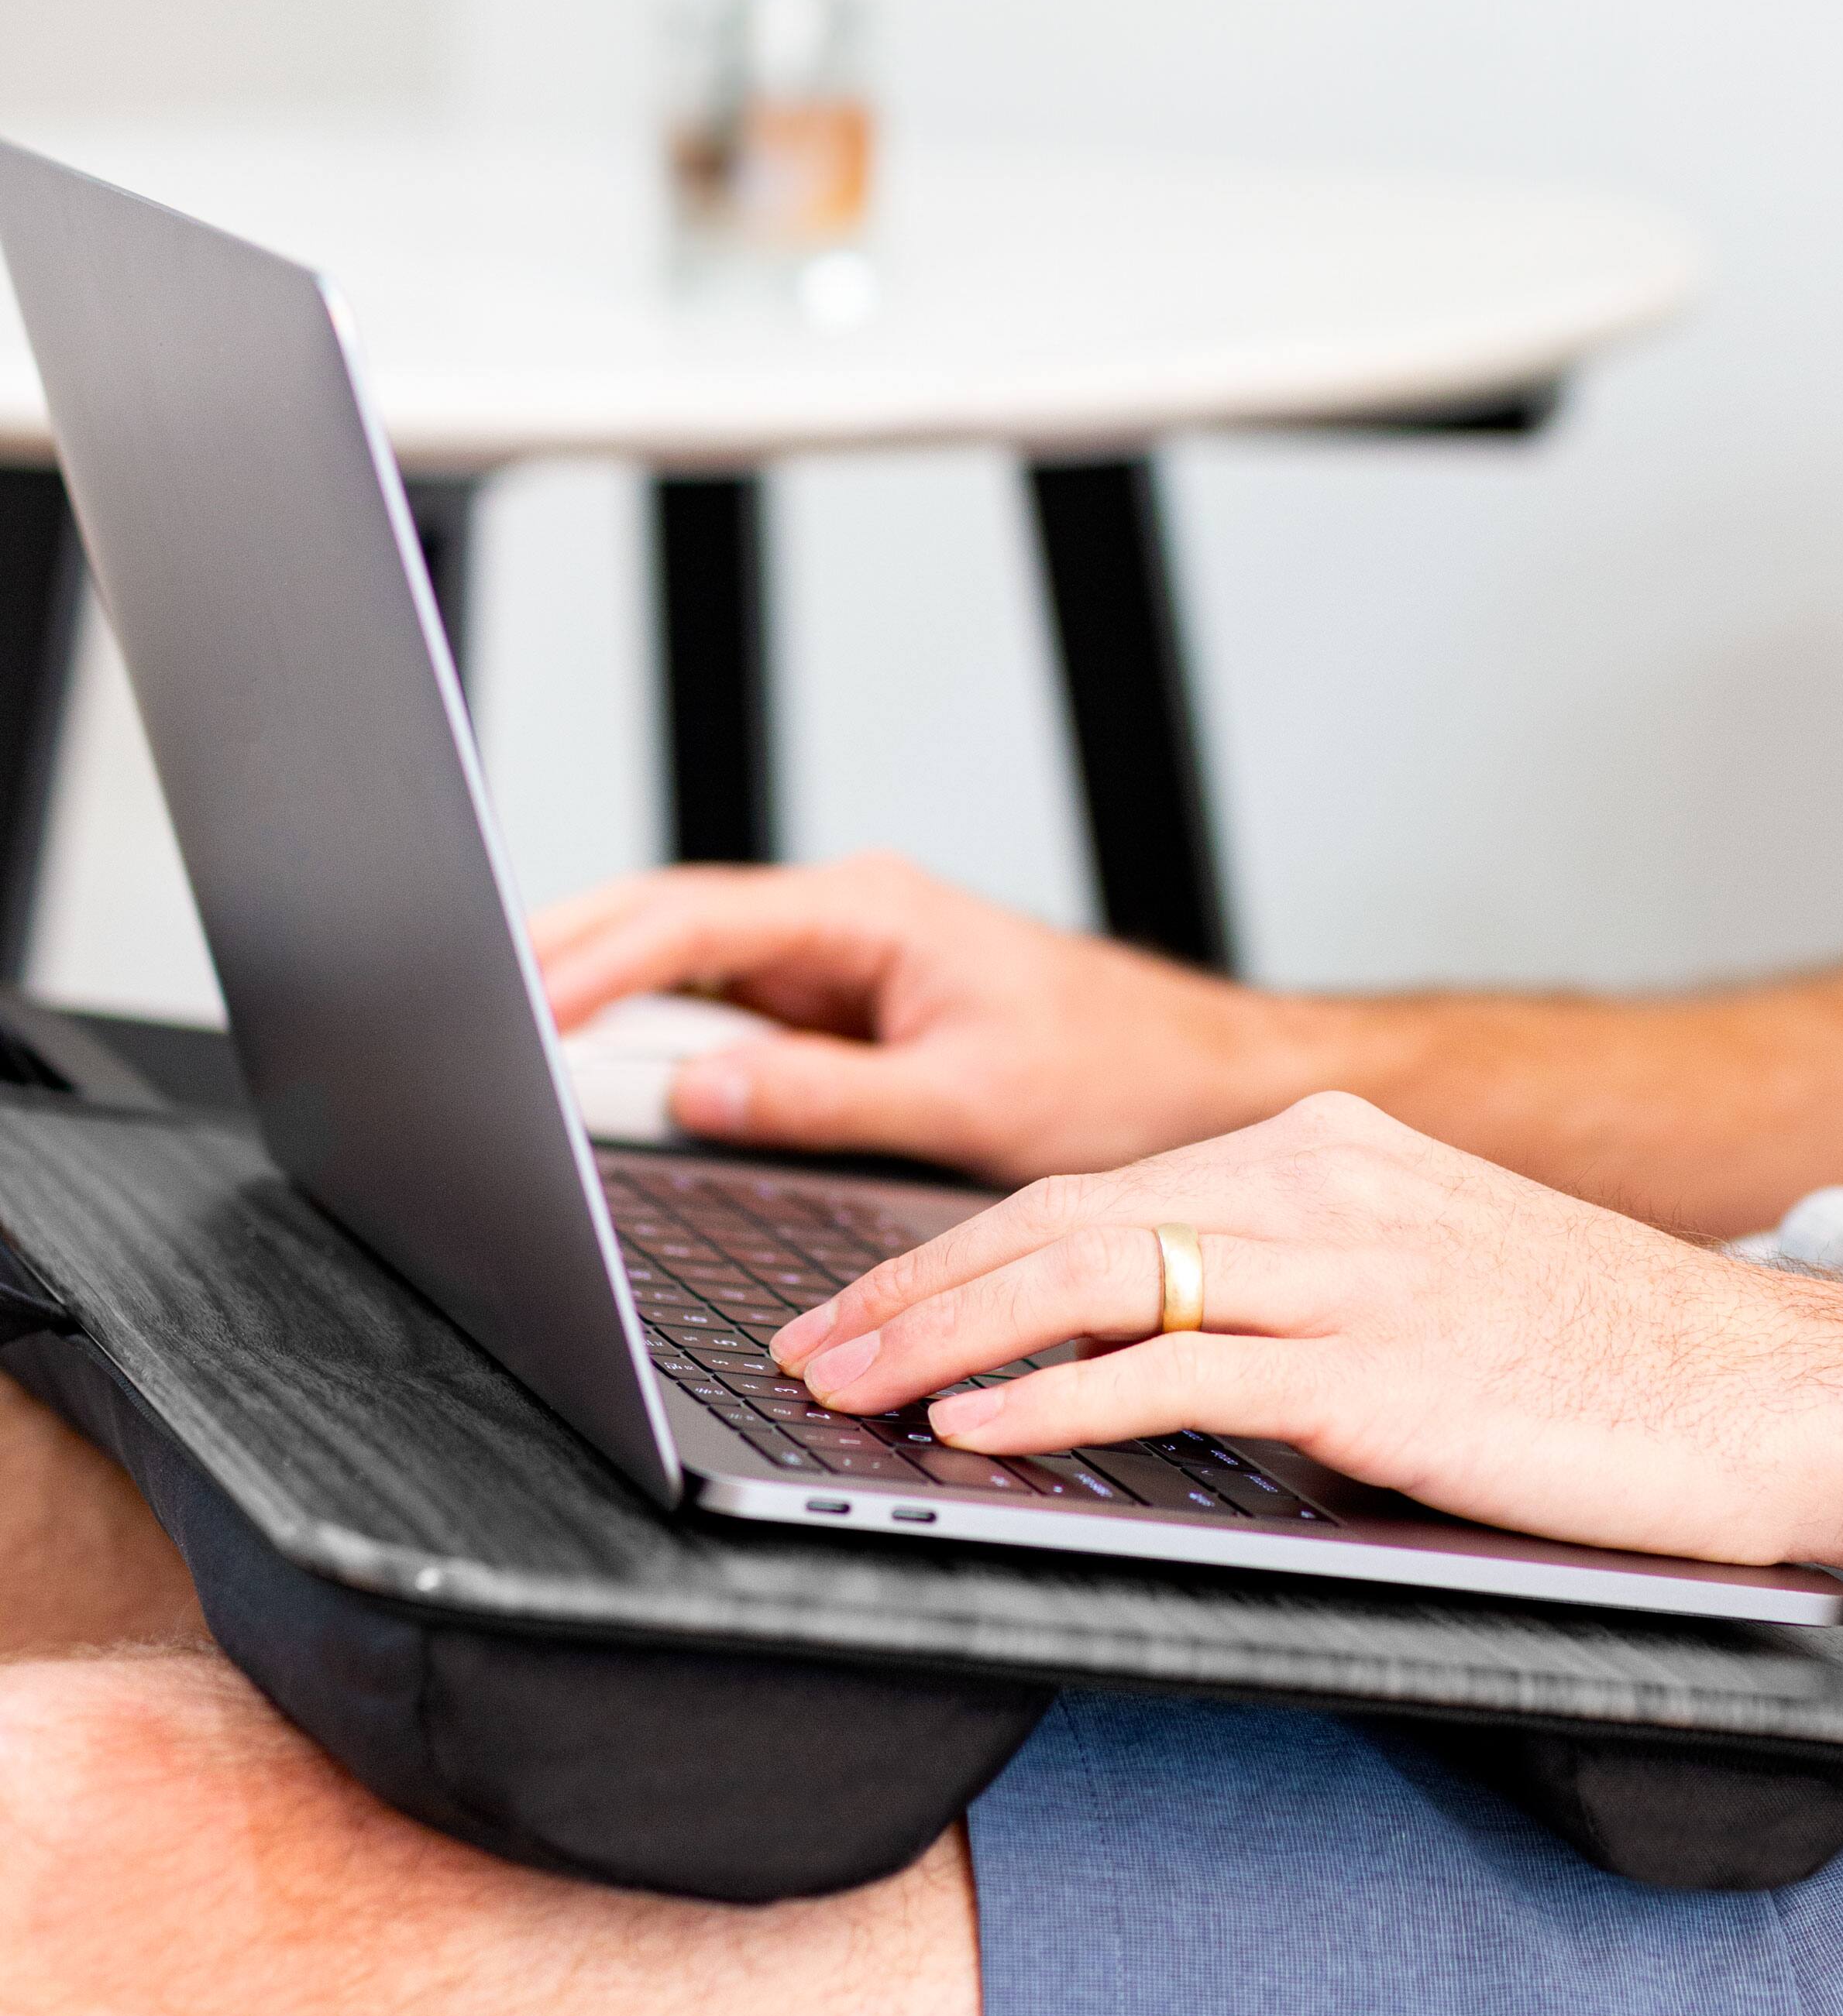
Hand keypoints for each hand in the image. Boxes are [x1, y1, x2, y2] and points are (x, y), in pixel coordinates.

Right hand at [531, 855, 1343, 1183]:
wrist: (1190, 1075)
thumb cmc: (1112, 1071)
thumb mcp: (965, 1102)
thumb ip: (826, 1096)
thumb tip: (704, 1095)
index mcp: (872, 913)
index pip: (697, 917)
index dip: (595, 962)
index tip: (520, 1008)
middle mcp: (847, 920)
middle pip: (670, 924)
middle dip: (570, 967)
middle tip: (479, 1023)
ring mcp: (841, 960)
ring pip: (691, 967)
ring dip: (616, 1008)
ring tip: (529, 1064)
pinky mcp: (847, 1004)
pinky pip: (735, 1013)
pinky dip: (674, 1043)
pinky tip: (623, 1079)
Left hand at [770, 1091, 1842, 1567]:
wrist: (1770, 1387)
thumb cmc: (1599, 1351)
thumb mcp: (1416, 1276)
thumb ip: (1279, 1287)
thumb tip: (1129, 1350)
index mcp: (1322, 1149)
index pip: (1096, 1191)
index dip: (960, 1254)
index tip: (869, 1305)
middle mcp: (1320, 1178)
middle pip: (1062, 1217)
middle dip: (914, 1286)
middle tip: (812, 1347)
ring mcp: (1347, 1264)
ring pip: (1093, 1276)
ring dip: (947, 1337)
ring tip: (848, 1385)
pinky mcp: (1376, 1363)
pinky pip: (1179, 1370)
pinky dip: (1059, 1400)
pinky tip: (978, 1429)